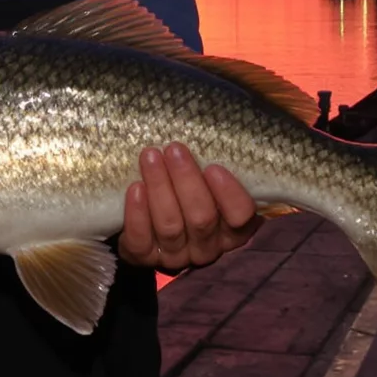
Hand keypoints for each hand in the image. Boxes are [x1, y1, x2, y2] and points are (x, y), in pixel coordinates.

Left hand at [118, 144, 258, 271]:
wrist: (151, 207)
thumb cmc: (190, 178)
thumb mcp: (213, 168)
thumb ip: (225, 154)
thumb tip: (239, 120)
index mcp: (234, 226)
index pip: (241, 216)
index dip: (229, 195)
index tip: (214, 167)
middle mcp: (208, 245)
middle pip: (202, 219)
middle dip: (186, 181)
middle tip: (174, 149)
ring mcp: (176, 254)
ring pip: (170, 226)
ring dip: (160, 188)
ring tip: (150, 156)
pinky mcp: (144, 256)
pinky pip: (140, 240)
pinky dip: (137, 214)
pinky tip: (135, 187)